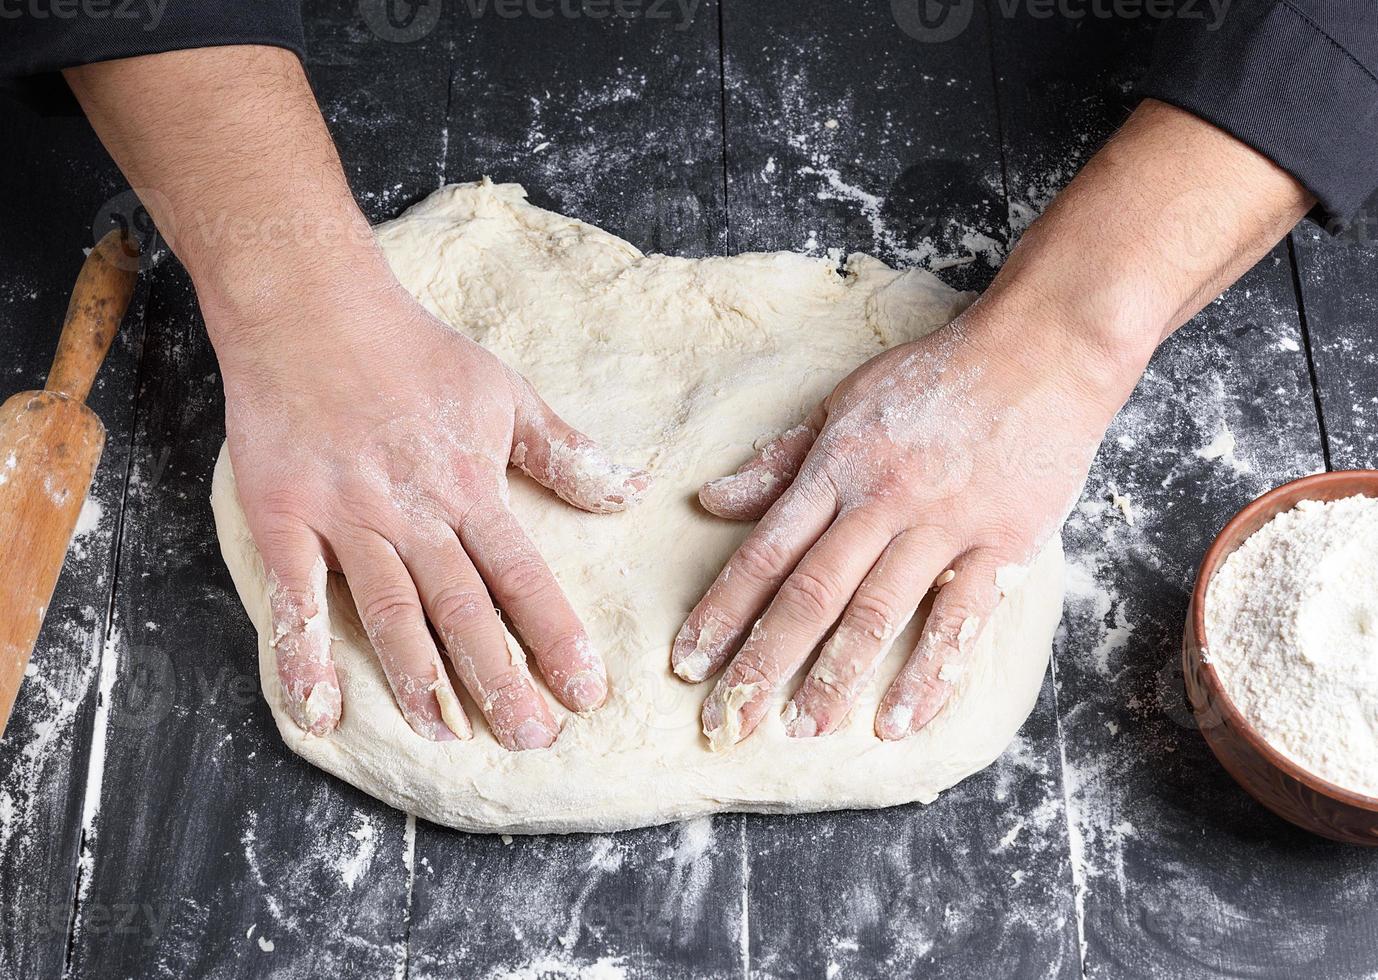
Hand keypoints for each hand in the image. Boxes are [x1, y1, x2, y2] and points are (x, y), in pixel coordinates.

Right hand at [215, 279, 646, 749]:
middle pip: (464, 611)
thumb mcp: (505, 392)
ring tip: (450, 737)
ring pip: (391, 615)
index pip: (524, 577)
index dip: (556, 638)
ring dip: (422, 682)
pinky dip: (304, 658)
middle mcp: (414, 515)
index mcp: (471, 488)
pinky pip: (296, 600)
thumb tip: (633, 492)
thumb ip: (565, 452)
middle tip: (532, 739)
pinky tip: (322, 714)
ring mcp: (346, 521)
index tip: (587, 692)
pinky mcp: (286, 521)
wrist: (310, 309)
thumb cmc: (414, 352)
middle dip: (501, 680)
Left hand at [671, 311, 1126, 745]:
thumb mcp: (843, 403)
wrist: (1042, 351)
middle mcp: (881, 500)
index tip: (687, 663)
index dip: (722, 612)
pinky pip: (962, 620)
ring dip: (836, 677)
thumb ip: (780, 461)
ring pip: (878, 612)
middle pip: (810, 593)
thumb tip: (711, 501)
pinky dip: (930, 674)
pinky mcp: (1003, 545)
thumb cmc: (937, 376)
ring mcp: (944, 525)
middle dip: (762, 663)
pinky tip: (899, 720)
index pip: (765, 553)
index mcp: (837, 467)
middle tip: (727, 724)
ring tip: (802, 731)